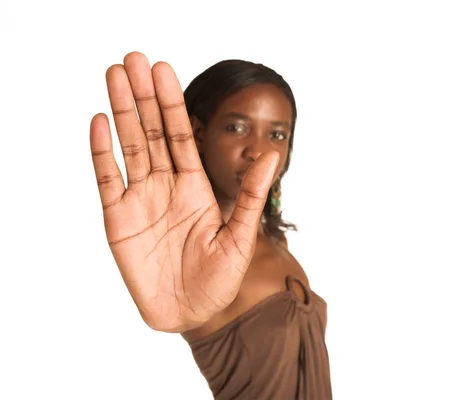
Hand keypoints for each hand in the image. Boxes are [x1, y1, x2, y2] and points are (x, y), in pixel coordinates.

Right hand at [90, 52, 278, 332]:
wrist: (191, 313)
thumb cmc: (219, 279)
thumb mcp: (240, 236)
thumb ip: (250, 195)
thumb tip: (273, 154)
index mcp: (195, 186)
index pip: (181, 135)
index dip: (172, 103)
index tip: (164, 69)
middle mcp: (166, 186)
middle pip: (152, 132)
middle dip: (143, 96)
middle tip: (132, 58)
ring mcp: (140, 200)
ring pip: (129, 147)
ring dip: (122, 112)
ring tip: (114, 76)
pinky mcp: (117, 220)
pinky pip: (107, 179)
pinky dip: (101, 152)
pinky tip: (100, 122)